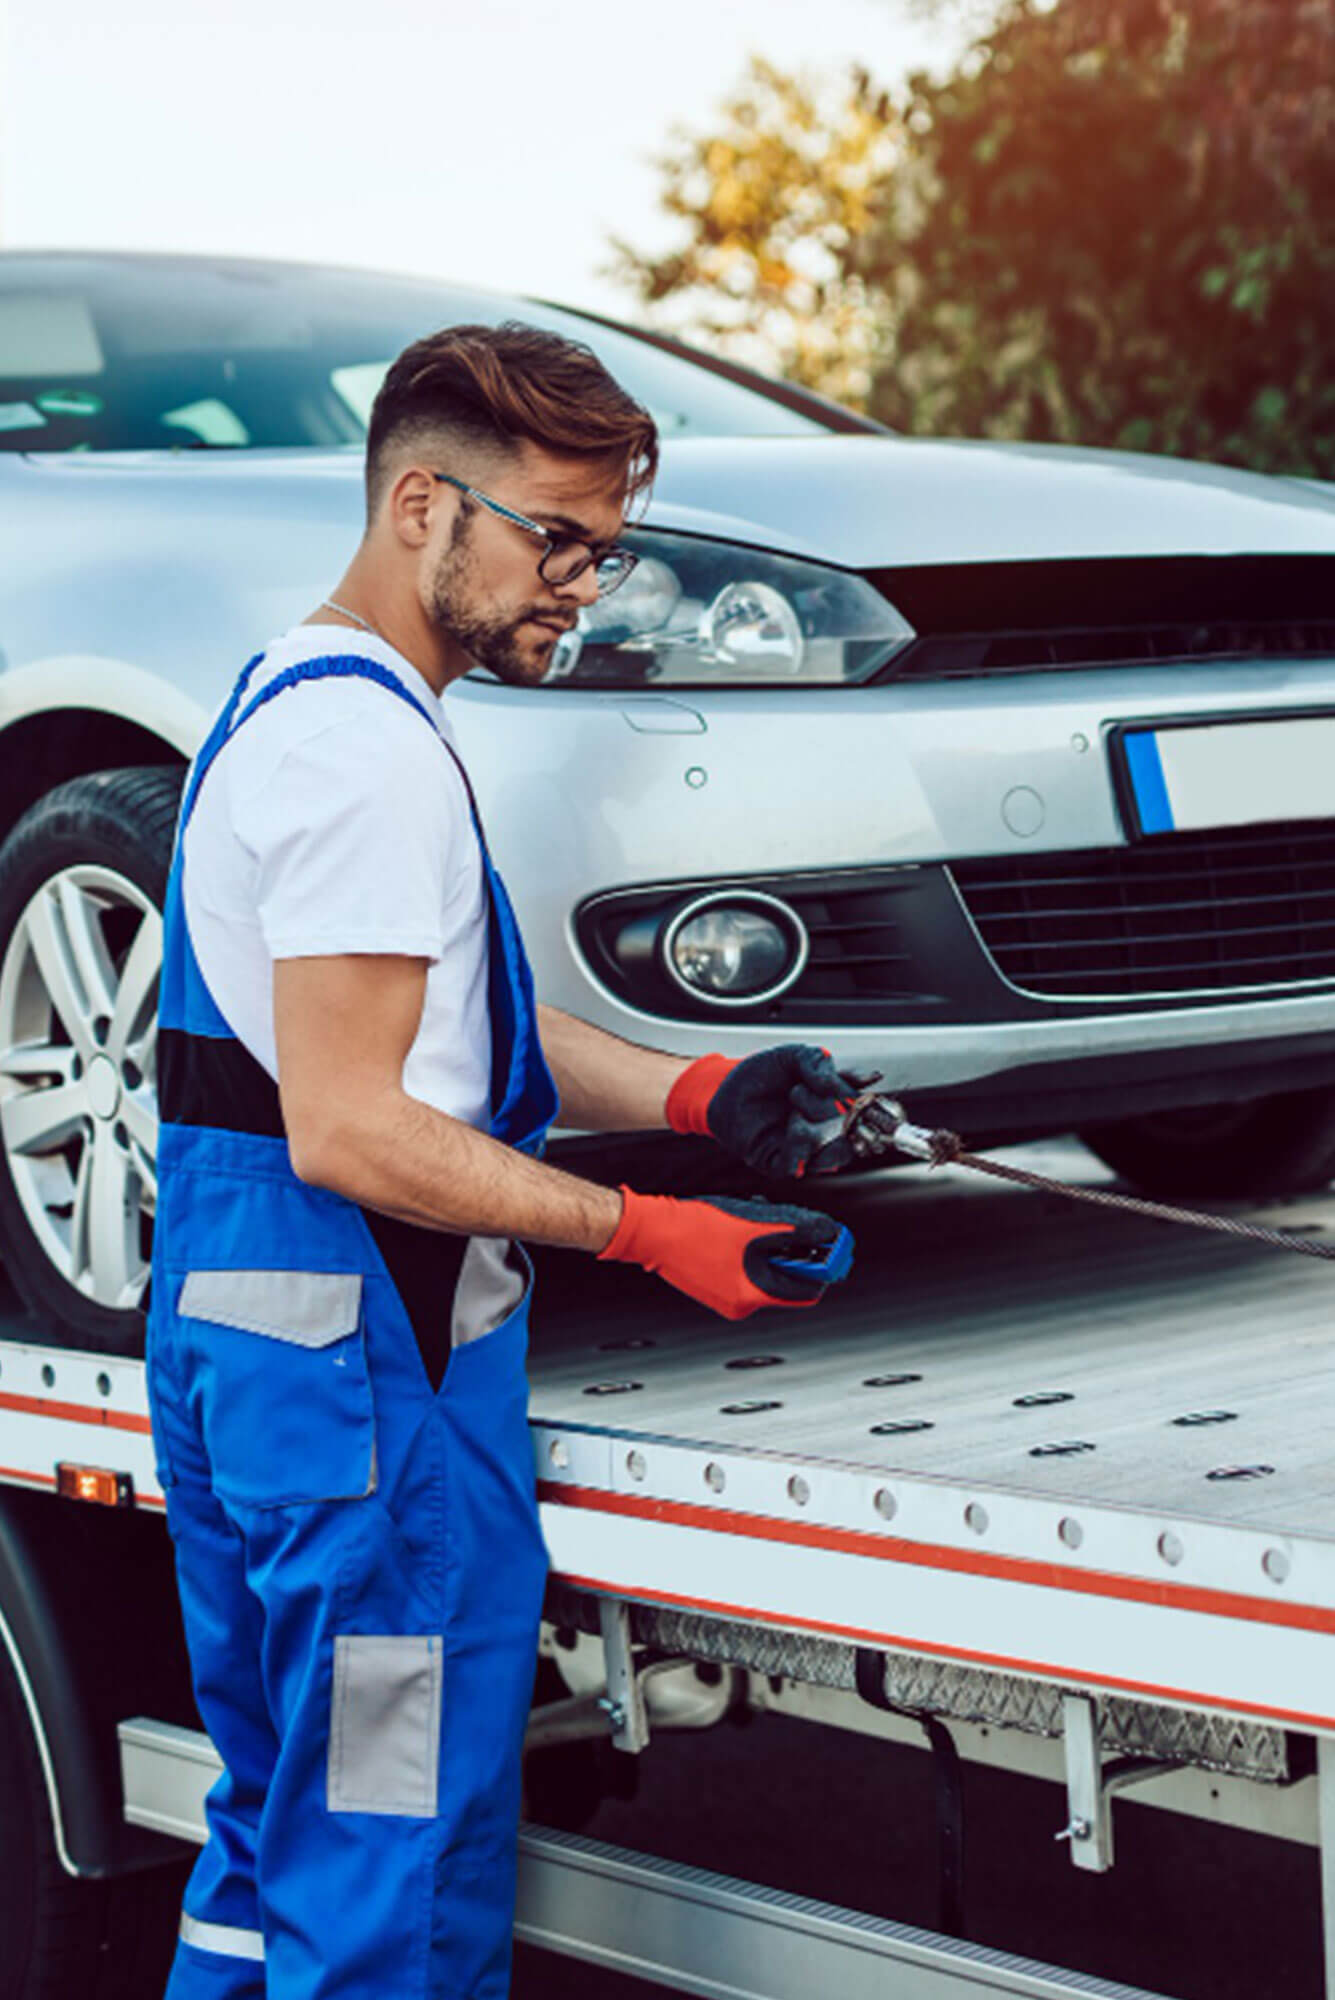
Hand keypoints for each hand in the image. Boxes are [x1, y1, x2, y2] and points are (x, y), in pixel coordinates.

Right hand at [598, 1187, 852, 1320]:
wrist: (652, 1231)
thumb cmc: (696, 1229)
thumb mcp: (752, 1225)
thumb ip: (792, 1232)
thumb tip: (824, 1233)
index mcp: (751, 1296)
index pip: (805, 1291)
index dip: (823, 1267)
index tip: (834, 1248)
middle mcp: (740, 1304)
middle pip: (785, 1280)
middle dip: (795, 1252)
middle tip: (800, 1227)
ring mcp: (724, 1297)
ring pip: (764, 1271)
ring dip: (771, 1247)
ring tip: (760, 1219)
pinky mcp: (713, 1285)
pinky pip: (745, 1270)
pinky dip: (751, 1250)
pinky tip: (741, 1226)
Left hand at [665, 1045, 880, 1177]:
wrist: (725, 1087)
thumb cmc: (762, 1073)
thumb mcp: (793, 1055)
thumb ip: (817, 1062)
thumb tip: (837, 1085)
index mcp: (835, 1102)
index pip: (866, 1113)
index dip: (868, 1109)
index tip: (863, 1099)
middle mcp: (825, 1128)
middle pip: (854, 1134)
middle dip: (831, 1110)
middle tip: (800, 1091)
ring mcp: (806, 1147)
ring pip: (834, 1155)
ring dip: (818, 1129)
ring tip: (795, 1110)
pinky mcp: (782, 1162)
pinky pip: (801, 1165)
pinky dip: (799, 1147)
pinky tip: (790, 1129)